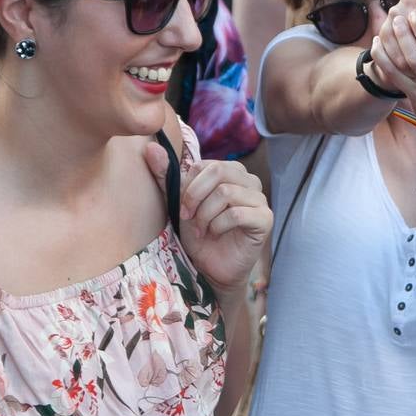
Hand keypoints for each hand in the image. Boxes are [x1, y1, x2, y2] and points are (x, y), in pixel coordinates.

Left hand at [144, 143, 271, 295]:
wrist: (211, 267)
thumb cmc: (199, 234)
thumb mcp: (178, 204)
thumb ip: (166, 176)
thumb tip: (151, 147)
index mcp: (230, 171)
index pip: (204, 165)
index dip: (188, 188)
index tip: (182, 209)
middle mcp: (249, 180)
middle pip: (217, 171)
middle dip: (195, 197)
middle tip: (189, 218)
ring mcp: (260, 198)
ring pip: (226, 193)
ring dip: (205, 215)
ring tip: (202, 230)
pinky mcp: (265, 218)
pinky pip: (236, 213)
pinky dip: (218, 225)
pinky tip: (216, 234)